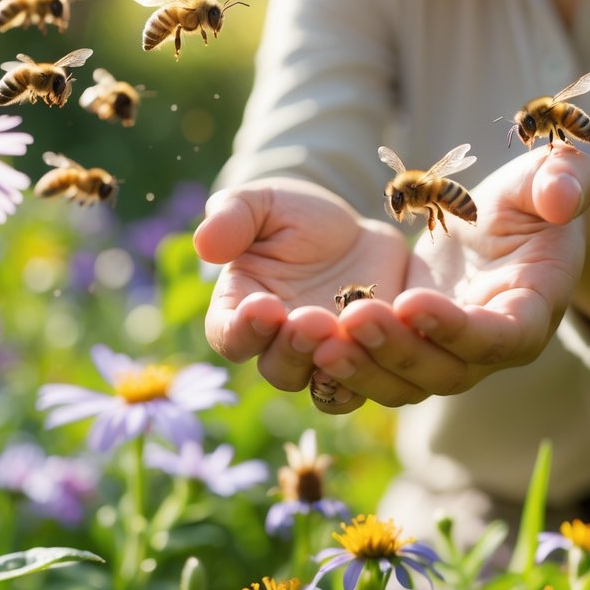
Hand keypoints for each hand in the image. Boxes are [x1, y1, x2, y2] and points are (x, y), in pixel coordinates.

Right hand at [193, 177, 410, 391]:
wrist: (353, 232)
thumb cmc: (295, 216)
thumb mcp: (263, 203)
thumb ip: (233, 216)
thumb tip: (204, 243)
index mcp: (240, 311)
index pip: (228, 335)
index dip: (242, 329)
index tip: (263, 308)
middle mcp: (277, 347)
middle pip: (278, 369)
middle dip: (294, 348)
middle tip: (311, 321)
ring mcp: (322, 360)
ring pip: (323, 387)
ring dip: (335, 369)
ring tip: (347, 334)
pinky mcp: (365, 361)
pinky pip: (368, 385)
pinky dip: (375, 376)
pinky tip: (386, 353)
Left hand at [310, 145, 589, 411]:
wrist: (516, 226)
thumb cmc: (538, 198)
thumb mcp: (554, 178)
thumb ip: (566, 182)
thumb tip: (563, 197)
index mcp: (531, 311)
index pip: (500, 337)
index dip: (456, 328)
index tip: (410, 301)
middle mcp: (491, 349)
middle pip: (444, 372)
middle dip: (396, 351)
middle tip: (349, 318)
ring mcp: (449, 355)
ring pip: (404, 383)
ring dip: (362, 368)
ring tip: (316, 338)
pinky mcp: (413, 348)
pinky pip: (378, 371)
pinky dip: (345, 365)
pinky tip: (305, 342)